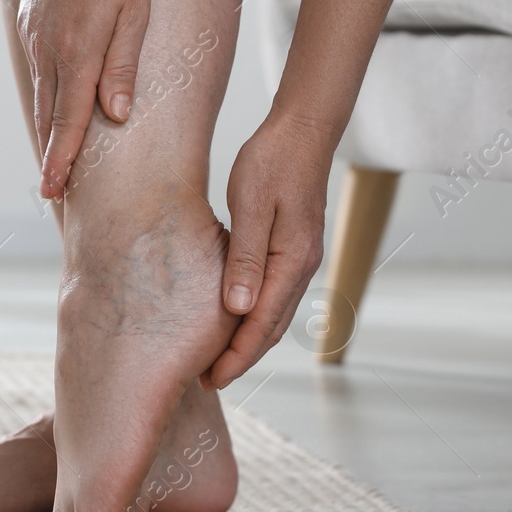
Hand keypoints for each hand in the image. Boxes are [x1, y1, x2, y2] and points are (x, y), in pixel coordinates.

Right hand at [19, 0, 150, 198]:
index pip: (68, 119)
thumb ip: (123, 65)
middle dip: (50, 154)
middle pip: (48, 114)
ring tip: (52, 158)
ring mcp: (34, 32)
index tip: (52, 191)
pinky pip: (37, 67)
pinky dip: (44, 95)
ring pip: (40, 91)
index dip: (61, 159)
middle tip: (52, 193)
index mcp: (78, 50)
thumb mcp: (136, 11)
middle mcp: (49, 47)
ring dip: (46, 127)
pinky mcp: (30, 18)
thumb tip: (116, 115)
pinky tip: (53, 105)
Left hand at [207, 114, 331, 388]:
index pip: (262, 323)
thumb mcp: (250, 205)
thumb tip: (240, 308)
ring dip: (249, 341)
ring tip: (219, 359)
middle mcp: (303, 266)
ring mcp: (303, 259)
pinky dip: (257, 317)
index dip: (237, 356)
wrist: (304, 131)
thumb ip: (246, 258)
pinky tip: (237, 319)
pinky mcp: (296, 249)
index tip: (211, 379)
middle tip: (208, 380)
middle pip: (272, 327)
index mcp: (292, 260)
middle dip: (241, 358)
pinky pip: (277, 295)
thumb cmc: (271, 161)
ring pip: (276, 314)